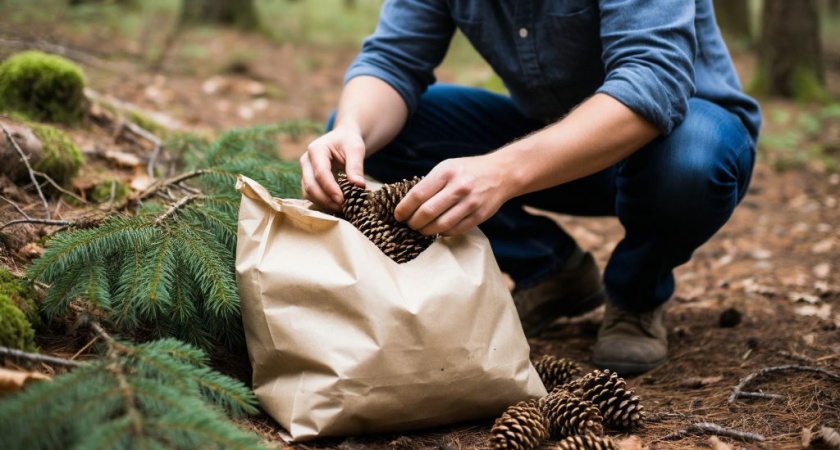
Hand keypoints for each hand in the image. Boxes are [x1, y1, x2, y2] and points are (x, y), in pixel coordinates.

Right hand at [300, 125, 366, 210]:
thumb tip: (359, 185)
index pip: (321, 173)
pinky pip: (311, 195)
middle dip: (326, 200)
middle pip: (310, 186)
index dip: (331, 189)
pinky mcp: (308, 180)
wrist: (343, 138)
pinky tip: (336, 206)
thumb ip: (356, 166)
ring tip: (342, 208)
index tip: (343, 200)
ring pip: (308, 193)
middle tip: (344, 207)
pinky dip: (322, 203)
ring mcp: (305, 171)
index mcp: (316, 149)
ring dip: (324, 203)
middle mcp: (306, 161)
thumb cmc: (349, 141)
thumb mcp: (356, 149)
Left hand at [394, 156, 509, 235]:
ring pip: (440, 225)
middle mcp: (458, 187)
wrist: (501, 173)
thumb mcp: (447, 167)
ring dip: (425, 231)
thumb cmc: (468, 171)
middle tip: (409, 224)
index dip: (404, 209)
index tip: (398, 215)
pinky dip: (442, 233)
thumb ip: (429, 183)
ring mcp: (470, 203)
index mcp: (446, 172)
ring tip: (421, 229)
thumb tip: (406, 204)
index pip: (417, 195)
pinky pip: (454, 230)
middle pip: (426, 213)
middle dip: (413, 223)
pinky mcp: (478, 216)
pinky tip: (438, 229)